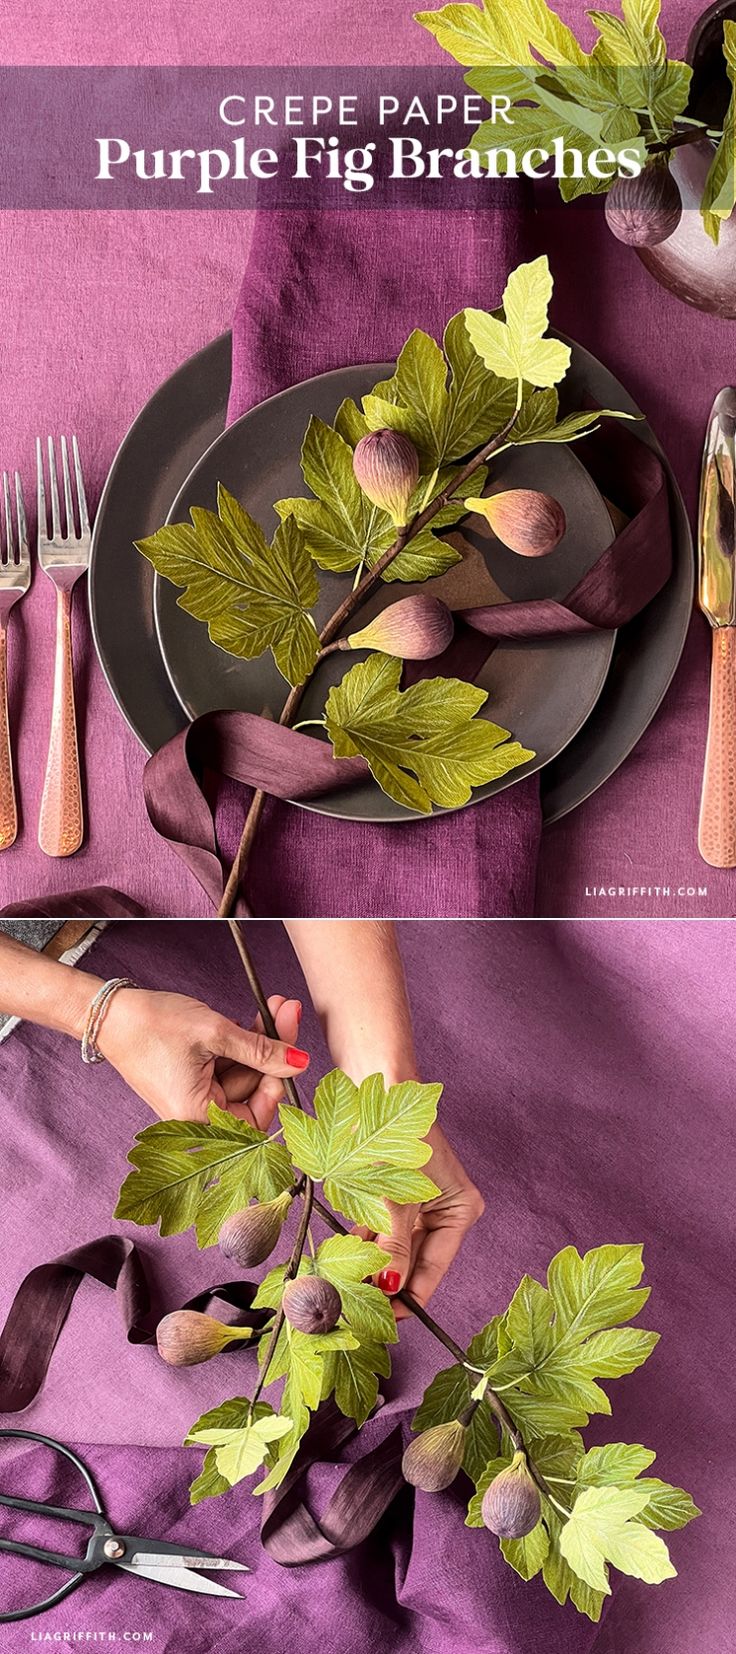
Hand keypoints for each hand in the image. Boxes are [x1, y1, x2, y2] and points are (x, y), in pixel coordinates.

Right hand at [95, 988, 309, 1123]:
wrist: (109, 1013)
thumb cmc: (150, 1026)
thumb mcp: (215, 1033)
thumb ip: (261, 1050)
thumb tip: (300, 1061)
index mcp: (198, 1118)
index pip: (256, 1117)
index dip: (276, 1084)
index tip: (290, 1051)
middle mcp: (196, 1116)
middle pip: (251, 1091)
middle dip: (272, 1051)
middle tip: (286, 1011)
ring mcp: (194, 1097)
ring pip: (241, 1075)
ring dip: (259, 1041)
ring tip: (273, 1006)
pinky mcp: (192, 1080)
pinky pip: (225, 1068)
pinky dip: (239, 1045)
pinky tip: (251, 1019)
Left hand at [358, 1122, 483, 1316]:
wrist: (376, 1083)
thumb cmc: (397, 1133)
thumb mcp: (395, 1197)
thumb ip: (393, 1245)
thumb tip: (390, 1287)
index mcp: (460, 1209)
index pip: (434, 1267)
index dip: (411, 1297)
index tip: (388, 1322)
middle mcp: (442, 1208)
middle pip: (413, 1259)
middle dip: (387, 1280)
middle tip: (359, 1307)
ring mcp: (416, 1201)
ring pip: (392, 1245)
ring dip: (371, 1262)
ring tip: (347, 1285)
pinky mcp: (391, 1192)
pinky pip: (378, 1227)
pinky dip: (362, 1240)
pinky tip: (343, 1255)